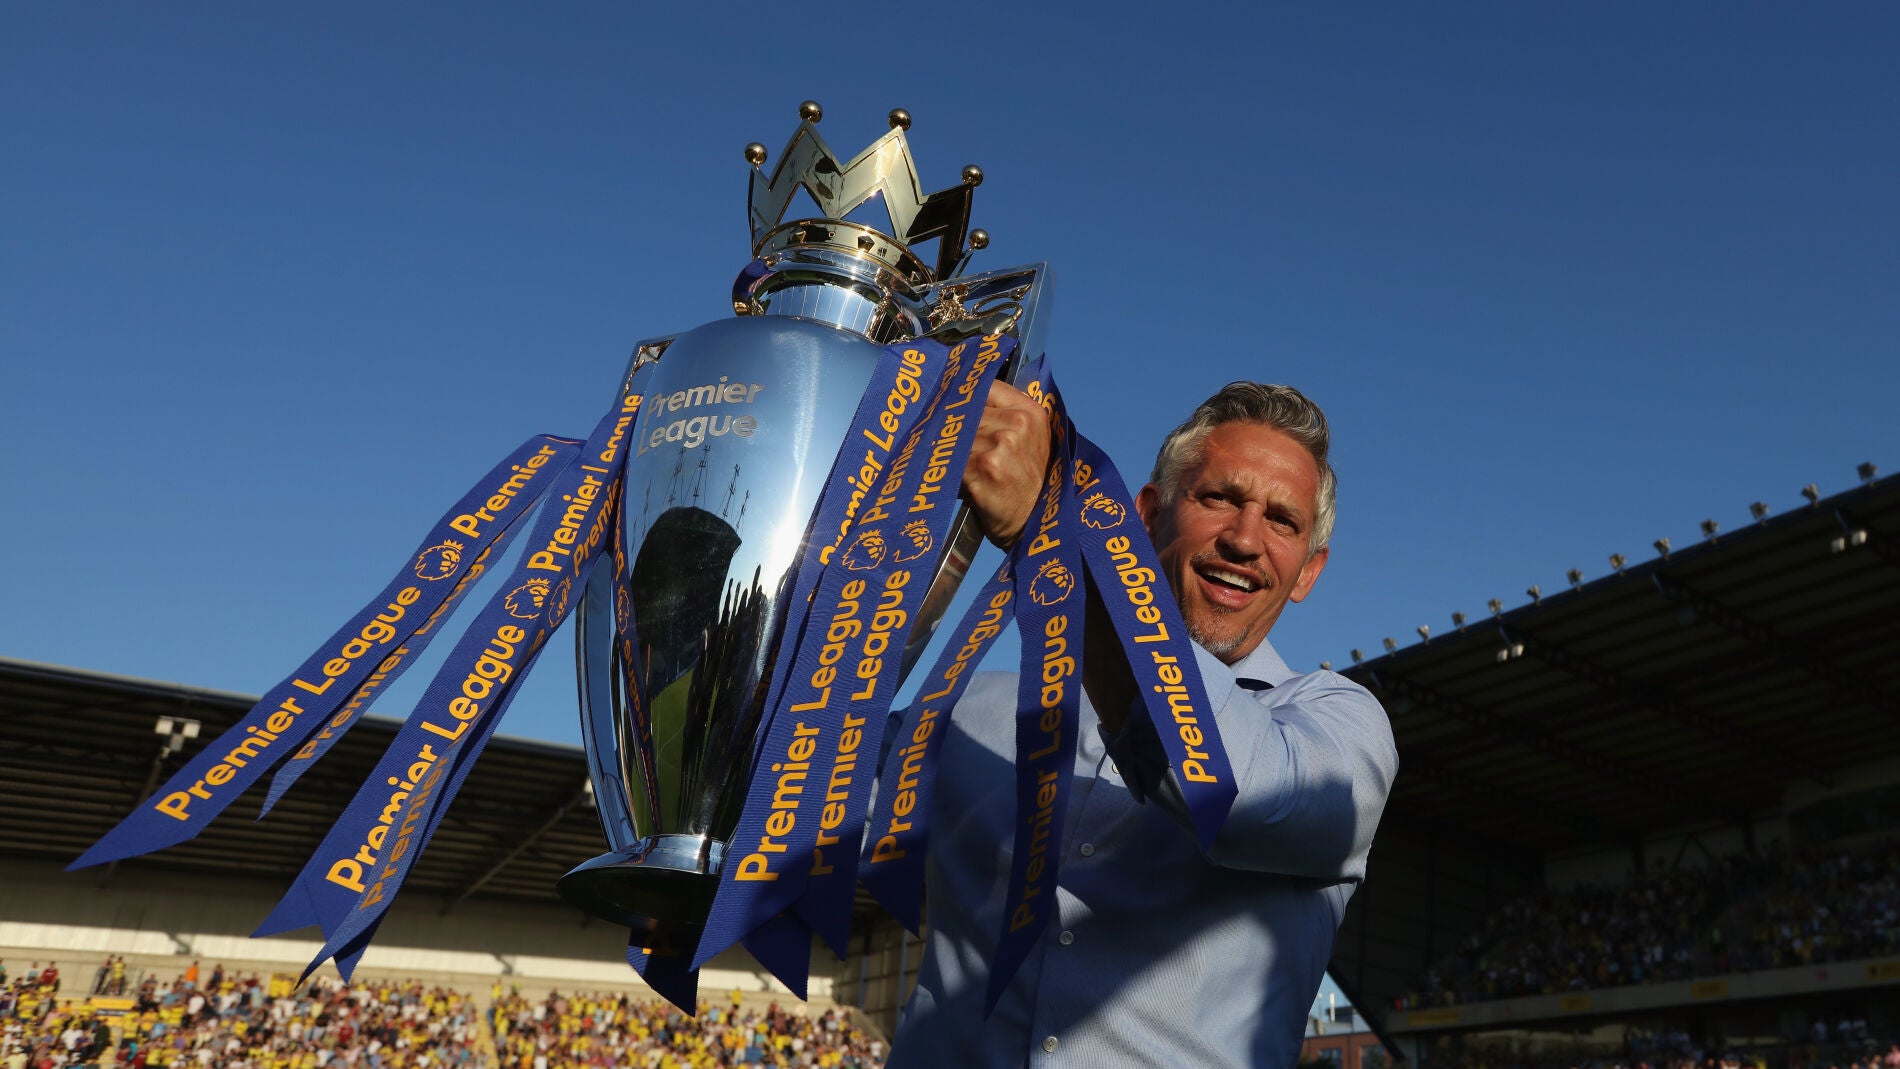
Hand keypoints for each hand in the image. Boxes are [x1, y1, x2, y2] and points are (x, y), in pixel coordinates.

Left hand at [960, 381, 1051, 548]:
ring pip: (955, 437)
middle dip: (954, 430)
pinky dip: (950, 473)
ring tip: (962, 470)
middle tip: (952, 446)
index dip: (963, 397)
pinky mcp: (984, 468)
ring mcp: (1000, 445)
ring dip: (951, 453)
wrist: (1036, 523)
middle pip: (965, 412)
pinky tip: (959, 484)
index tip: (949, 404)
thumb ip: (1005, 415)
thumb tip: (960, 400)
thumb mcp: (1031, 441)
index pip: (984, 386)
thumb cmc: (1029, 483)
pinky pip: (952, 461)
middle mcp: (1017, 424)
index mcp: (1030, 411)